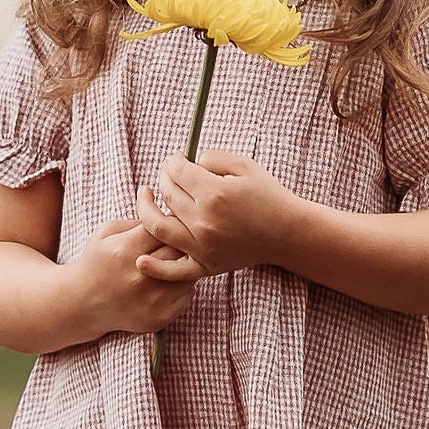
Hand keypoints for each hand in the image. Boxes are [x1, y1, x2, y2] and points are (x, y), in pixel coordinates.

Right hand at [72, 216, 199, 337]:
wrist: (84, 303)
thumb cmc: (98, 262)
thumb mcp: (107, 232)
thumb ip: (139, 219)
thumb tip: (170, 213)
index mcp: (125, 250)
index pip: (165, 227)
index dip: (171, 222)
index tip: (170, 223)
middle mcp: (140, 276)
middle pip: (181, 250)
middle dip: (182, 243)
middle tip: (175, 242)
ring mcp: (152, 299)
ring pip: (189, 273)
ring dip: (185, 265)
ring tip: (171, 262)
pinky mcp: (161, 317)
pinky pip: (188, 293)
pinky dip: (183, 285)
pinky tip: (167, 282)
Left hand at [137, 151, 301, 276]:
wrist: (287, 234)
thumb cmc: (268, 196)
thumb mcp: (244, 165)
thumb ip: (212, 158)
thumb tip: (187, 162)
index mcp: (214, 193)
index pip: (176, 171)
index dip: (173, 160)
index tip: (178, 159)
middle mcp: (204, 221)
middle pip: (167, 194)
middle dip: (164, 178)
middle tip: (170, 174)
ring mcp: (202, 246)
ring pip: (158, 227)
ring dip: (145, 209)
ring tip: (145, 197)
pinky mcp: (205, 265)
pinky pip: (174, 270)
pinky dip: (155, 267)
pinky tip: (141, 259)